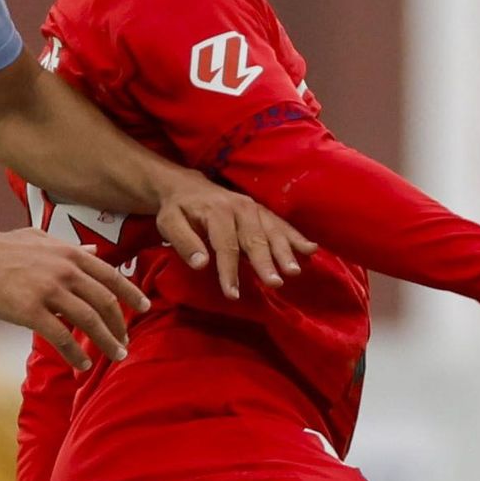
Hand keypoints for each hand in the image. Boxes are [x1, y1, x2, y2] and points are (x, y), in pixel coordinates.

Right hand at [0, 226, 147, 370]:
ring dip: (105, 342)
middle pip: (105, 303)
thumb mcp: (43, 238)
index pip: (112, 276)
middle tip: (125, 343)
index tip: (145, 308)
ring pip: (88, 321)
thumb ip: (71, 247)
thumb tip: (94, 252)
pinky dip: (74, 353)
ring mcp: (49, 292)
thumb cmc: (5, 247)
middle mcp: (66, 272)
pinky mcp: (31, 311)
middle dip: (120, 325)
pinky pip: (60, 336)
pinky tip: (82, 364)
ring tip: (115, 356)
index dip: (131, 294)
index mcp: (72, 255)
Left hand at [152, 176, 316, 299]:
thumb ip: (184, 242)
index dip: (229, 270)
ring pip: (272, 232)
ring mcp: (254, 209)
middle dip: (266, 262)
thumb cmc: (178, 210)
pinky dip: (296, 237)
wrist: (188, 186)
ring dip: (285, 252)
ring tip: (295, 271)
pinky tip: (311, 249)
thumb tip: (201, 264)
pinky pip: (281, 225)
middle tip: (276, 282)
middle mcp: (240, 208)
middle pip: (254, 239)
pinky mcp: (262, 212)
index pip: (225, 245)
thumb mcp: (168, 223)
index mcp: (217, 211)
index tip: (233, 294)